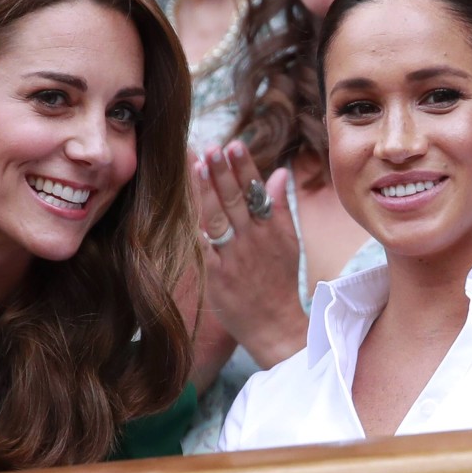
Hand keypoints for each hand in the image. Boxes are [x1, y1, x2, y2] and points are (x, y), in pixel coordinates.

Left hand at [194, 142, 309, 368]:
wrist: (276, 326)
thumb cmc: (281, 282)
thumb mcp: (290, 243)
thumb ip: (280, 208)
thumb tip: (278, 173)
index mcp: (271, 231)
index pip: (256, 193)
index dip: (245, 168)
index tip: (235, 145)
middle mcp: (253, 242)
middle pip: (235, 202)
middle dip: (223, 173)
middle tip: (212, 147)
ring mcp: (233, 259)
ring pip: (217, 220)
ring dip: (207, 192)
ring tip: (197, 165)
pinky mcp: (216, 277)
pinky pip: (202, 249)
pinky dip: (194, 229)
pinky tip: (182, 209)